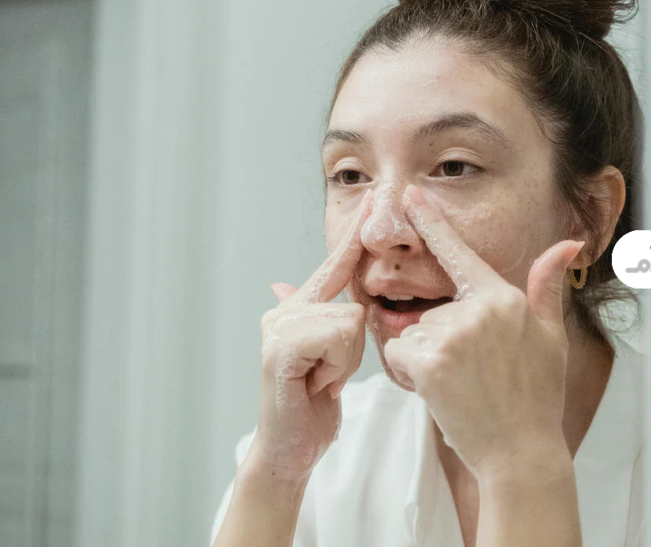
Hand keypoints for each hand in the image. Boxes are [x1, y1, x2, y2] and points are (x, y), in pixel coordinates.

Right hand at [245, 191, 372, 481]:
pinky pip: (338, 335)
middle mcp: (284, 311)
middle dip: (352, 347)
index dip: (353, 238)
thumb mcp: (331, 360)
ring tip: (321, 381)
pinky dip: (336, 366)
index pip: (336, 268)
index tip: (372, 202)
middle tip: (328, 375)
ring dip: (346, 361)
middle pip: (353, 304)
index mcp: (299, 308)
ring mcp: (278, 327)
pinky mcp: (280, 348)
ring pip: (349, 321)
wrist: (289, 448)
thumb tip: (287, 282)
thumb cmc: (312, 406)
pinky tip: (316, 384)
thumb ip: (327, 321)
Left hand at [384, 184, 583, 478]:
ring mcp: (453, 334)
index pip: (460, 253)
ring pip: (410, 335)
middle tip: (469, 376)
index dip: (432, 222)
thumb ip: (546, 287)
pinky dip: (408, 376)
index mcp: (504, 298)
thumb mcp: (550, 337)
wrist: (522, 452)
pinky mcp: (430, 360)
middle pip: (428, 313)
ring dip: (422, 361)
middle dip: (436, 343)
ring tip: (459, 387)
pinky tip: (440, 393)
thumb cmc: (535, 399)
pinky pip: (397, 356)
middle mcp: (478, 309)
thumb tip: (567, 243)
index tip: (412, 194)